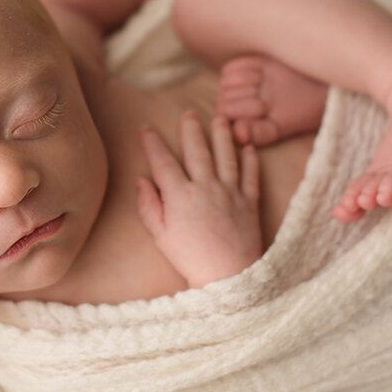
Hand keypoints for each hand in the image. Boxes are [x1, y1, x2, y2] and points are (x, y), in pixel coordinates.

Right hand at [136, 111, 262, 287]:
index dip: (152, 143)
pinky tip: (248, 147)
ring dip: (222, 136)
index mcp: (180, 196)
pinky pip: (250, 176)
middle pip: (197, 151)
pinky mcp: (250, 203)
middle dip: (191, 130)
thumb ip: (149, 206)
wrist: (229, 278)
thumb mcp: (161, 236)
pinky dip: (250, 160)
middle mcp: (206, 188)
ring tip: (220, 120)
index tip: (146, 128)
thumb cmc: (190, 260)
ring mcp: (230, 193)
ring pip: (226, 157)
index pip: (163, 162)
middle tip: (188, 113)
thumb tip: (141, 181)